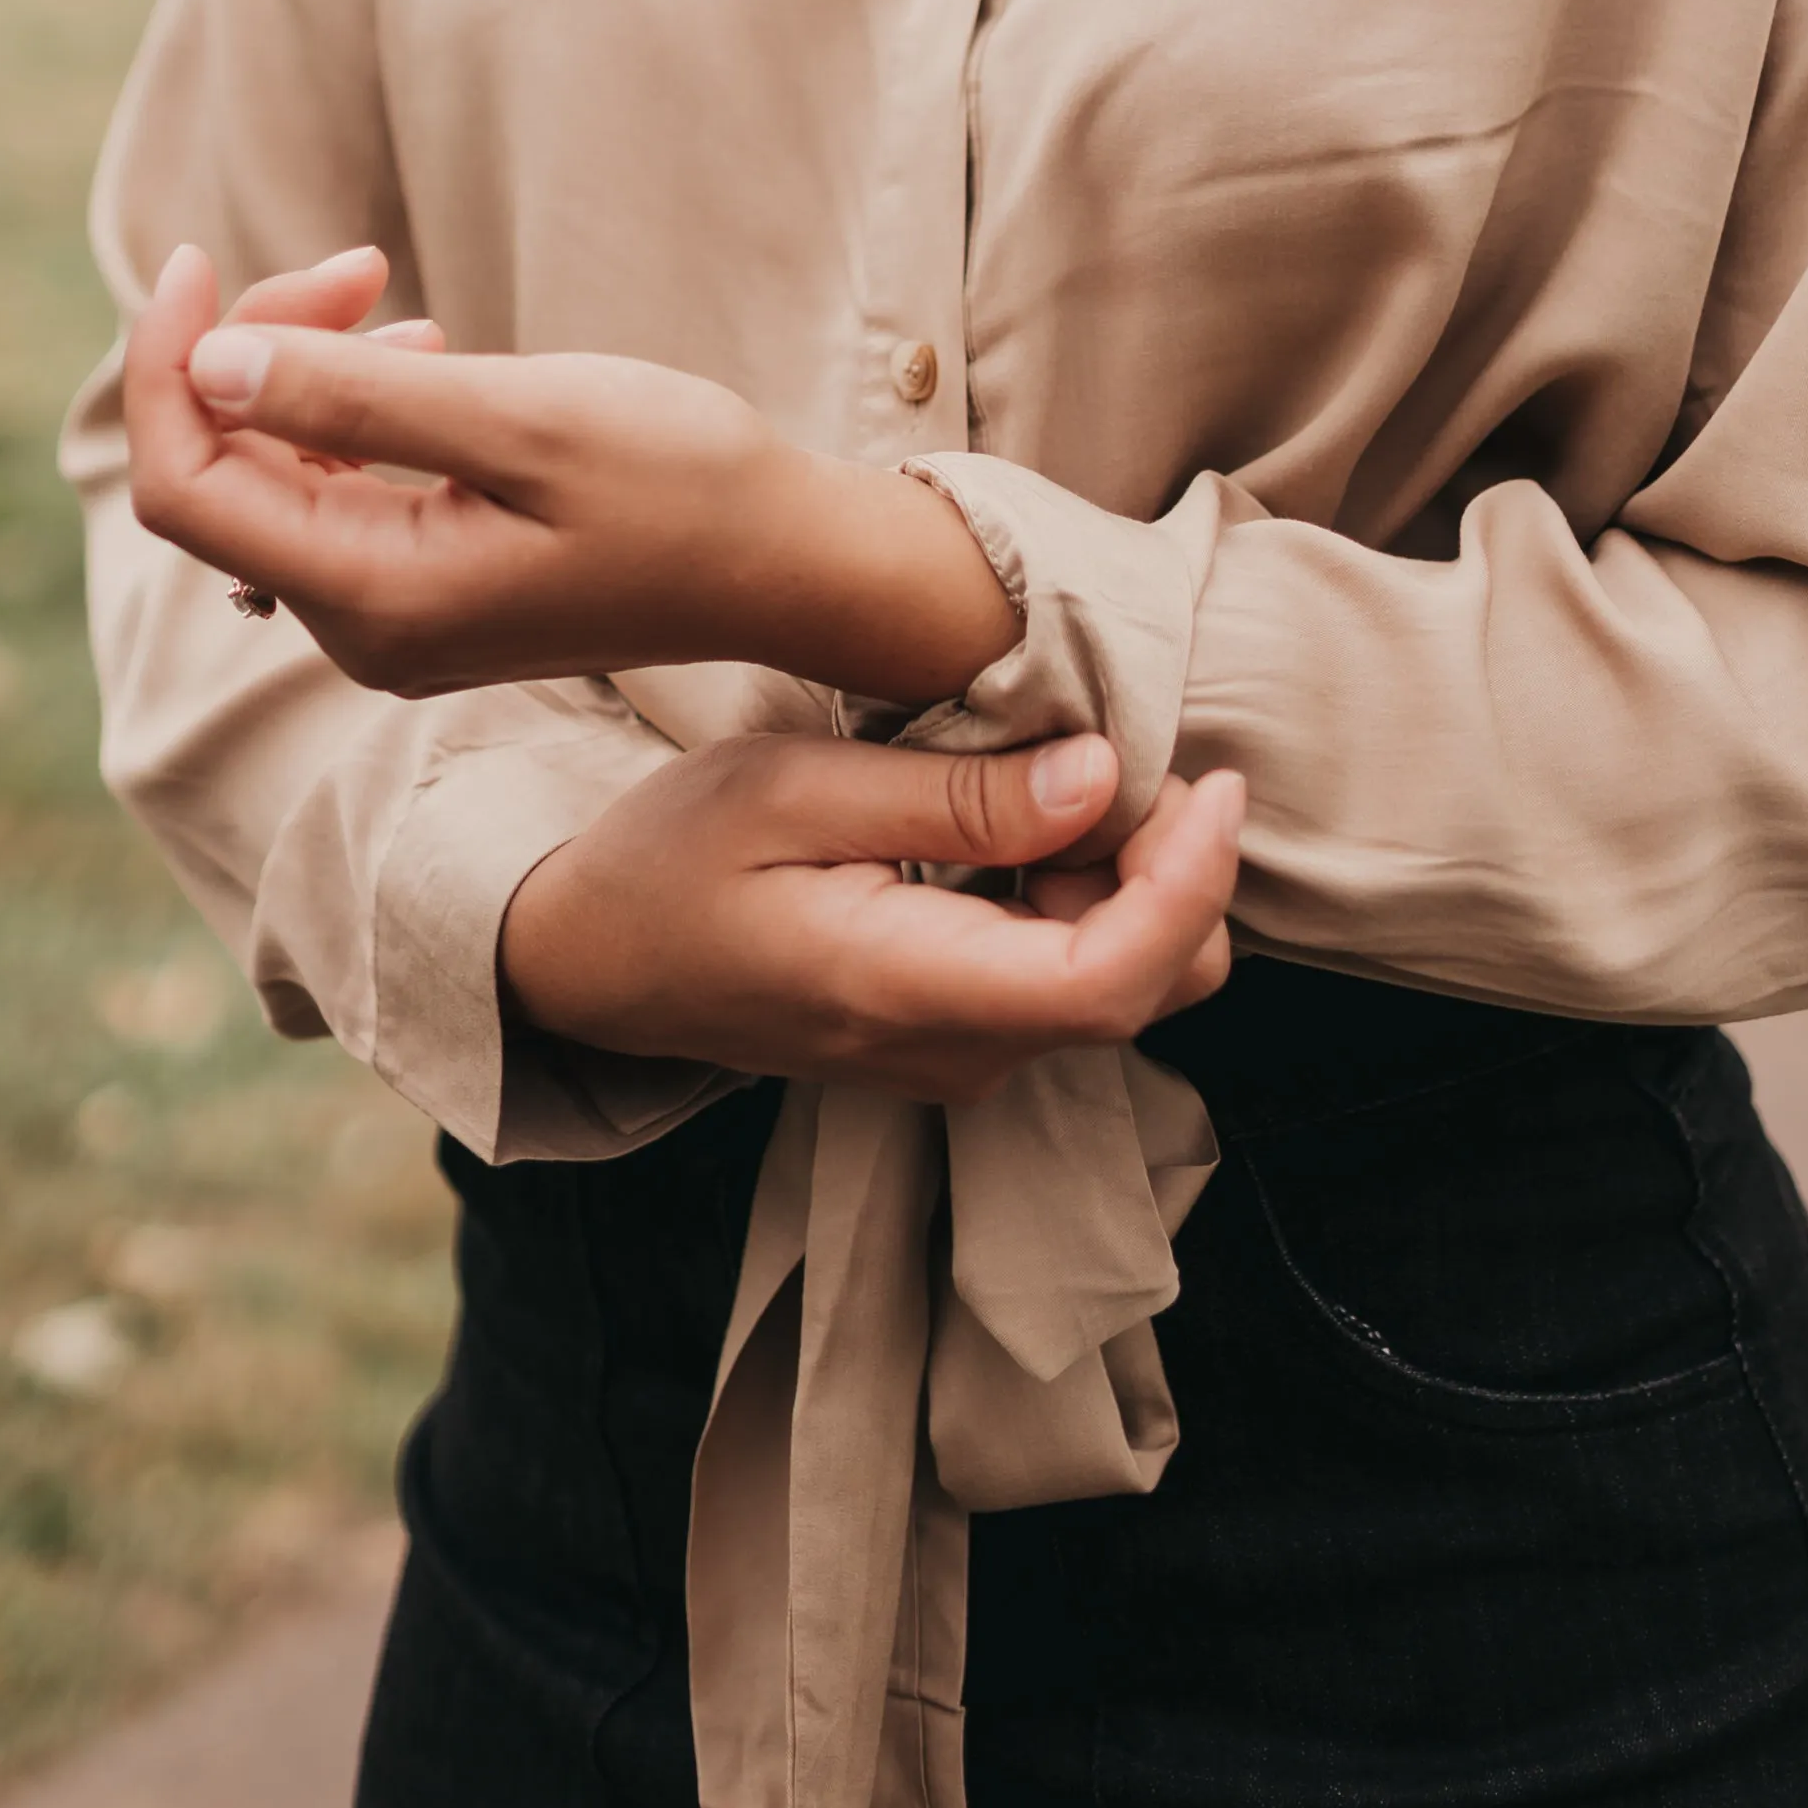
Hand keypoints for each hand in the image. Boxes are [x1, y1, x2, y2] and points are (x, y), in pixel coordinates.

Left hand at [122, 249, 1015, 704]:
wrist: (788, 559)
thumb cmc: (677, 480)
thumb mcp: (521, 418)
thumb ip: (355, 400)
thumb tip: (207, 364)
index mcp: (372, 599)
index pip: (186, 487)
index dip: (166, 366)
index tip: (199, 259)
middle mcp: (362, 629)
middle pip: (227, 474)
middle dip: (258, 350)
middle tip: (360, 265)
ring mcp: (394, 618)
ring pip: (281, 478)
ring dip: (311, 376)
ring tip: (404, 308)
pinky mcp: (430, 591)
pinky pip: (340, 496)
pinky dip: (356, 416)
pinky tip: (430, 364)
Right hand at [498, 729, 1243, 1102]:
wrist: (595, 960)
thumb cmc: (675, 859)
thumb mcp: (797, 789)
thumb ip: (956, 796)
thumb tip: (1100, 775)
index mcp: (910, 992)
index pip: (1111, 981)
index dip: (1189, 884)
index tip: (1212, 782)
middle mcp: (954, 1053)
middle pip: (1146, 987)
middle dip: (1175, 869)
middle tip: (1130, 749)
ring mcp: (957, 1059)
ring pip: (1119, 985)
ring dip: (1133, 879)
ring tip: (1056, 774)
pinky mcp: (954, 1039)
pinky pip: (1067, 980)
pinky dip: (1086, 896)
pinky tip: (1025, 820)